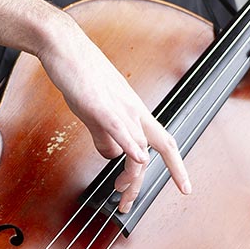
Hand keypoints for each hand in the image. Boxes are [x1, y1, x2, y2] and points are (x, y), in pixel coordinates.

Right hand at [37, 20, 191, 212]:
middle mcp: (133, 109)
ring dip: (132, 175)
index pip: (164, 141)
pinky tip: (136, 159)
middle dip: (158, 177)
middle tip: (133, 201)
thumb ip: (105, 136)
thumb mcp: (95, 111)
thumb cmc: (79, 75)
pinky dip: (130, 145)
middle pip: (160, 146)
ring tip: (120, 192)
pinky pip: (119, 127)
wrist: (65, 46)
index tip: (184, 188)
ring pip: (137, 144)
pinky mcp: (99, 104)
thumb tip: (112, 157)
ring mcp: (119, 106)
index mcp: (134, 110)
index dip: (177, 166)